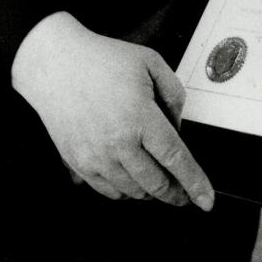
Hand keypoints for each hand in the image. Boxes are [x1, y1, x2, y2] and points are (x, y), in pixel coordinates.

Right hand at [11, 11, 214, 209]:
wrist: (55, 64)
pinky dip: (126, 191)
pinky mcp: (78, 163)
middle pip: (156, 184)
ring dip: (150, 191)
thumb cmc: (101, 60)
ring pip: (134, 192)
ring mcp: (95, 157)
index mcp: (139, 117)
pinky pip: (109, 191)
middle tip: (184, 191)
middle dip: (175, 193)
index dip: (195, 183)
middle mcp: (117, 143)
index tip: (206, 201)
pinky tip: (132, 176)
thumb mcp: (150, 62)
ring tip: (157, 179)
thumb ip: (173, 94)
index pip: (175, 159)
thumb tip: (177, 128)